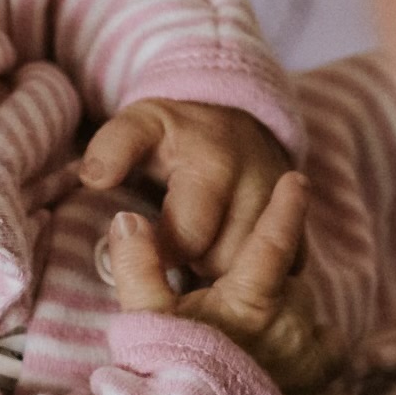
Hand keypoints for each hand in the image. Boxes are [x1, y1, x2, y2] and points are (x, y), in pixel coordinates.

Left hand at [80, 99, 296, 275]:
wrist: (235, 119)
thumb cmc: (177, 132)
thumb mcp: (139, 124)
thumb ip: (112, 147)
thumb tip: (94, 178)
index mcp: (214, 167)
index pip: (187, 238)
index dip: (161, 252)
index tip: (149, 247)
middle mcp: (259, 189)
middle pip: (224, 263)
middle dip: (196, 269)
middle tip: (178, 257)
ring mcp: (286, 210)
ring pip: (257, 273)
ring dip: (224, 275)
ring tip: (202, 260)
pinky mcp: (300, 225)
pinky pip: (284, 269)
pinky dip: (257, 275)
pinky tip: (233, 263)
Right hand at [108, 171, 358, 394]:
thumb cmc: (164, 376)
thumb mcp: (144, 318)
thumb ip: (138, 265)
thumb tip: (127, 219)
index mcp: (251, 299)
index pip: (273, 241)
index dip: (287, 208)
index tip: (298, 181)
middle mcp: (291, 329)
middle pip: (298, 295)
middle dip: (278, 301)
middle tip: (245, 321)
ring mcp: (310, 373)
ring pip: (325, 340)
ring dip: (308, 342)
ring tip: (280, 357)